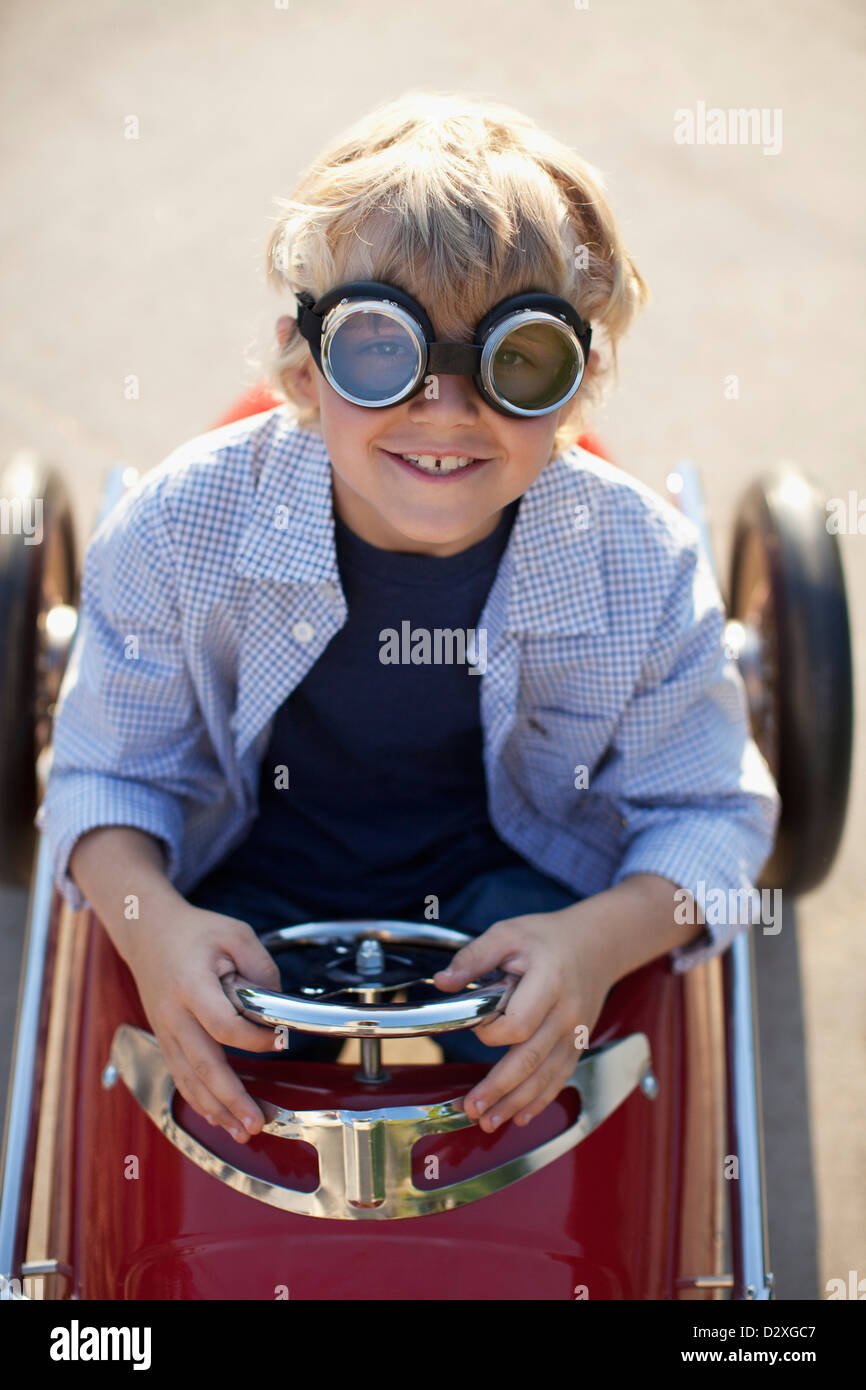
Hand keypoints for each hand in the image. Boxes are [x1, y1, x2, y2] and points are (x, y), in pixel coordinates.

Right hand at [126, 902, 282, 1143]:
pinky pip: (181, 1077)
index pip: (224, 1025)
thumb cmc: (194, 933)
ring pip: (190, 1079)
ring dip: (217, 1109)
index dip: (255, 1038)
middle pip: (203, 1065)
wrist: (148, 932)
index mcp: (191, 986)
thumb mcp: (236, 933)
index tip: (280, 1038)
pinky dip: (199, 1100)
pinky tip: (219, 1117)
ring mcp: (165, 1031)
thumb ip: (262, 967)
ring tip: (244, 1130)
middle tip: (257, 1123)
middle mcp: (174, 1014)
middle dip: (232, 1099)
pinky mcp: (165, 1039)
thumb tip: (277, 1004)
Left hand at [433, 904, 611, 1132]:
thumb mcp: (507, 934)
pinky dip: (540, 1101)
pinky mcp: (577, 1045)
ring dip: (515, 1103)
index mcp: (549, 982)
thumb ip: (474, 958)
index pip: (518, 1023)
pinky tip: (520, 1116)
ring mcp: (574, 1033)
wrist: (595, 944)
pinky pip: (559, 1079)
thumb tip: (442, 981)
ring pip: (545, 1077)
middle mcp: (567, 1013)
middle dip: (499, 1089)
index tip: (475, 1026)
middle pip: (531, 1060)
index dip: (491, 1032)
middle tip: (471, 1108)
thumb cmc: (547, 939)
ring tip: (488, 1122)